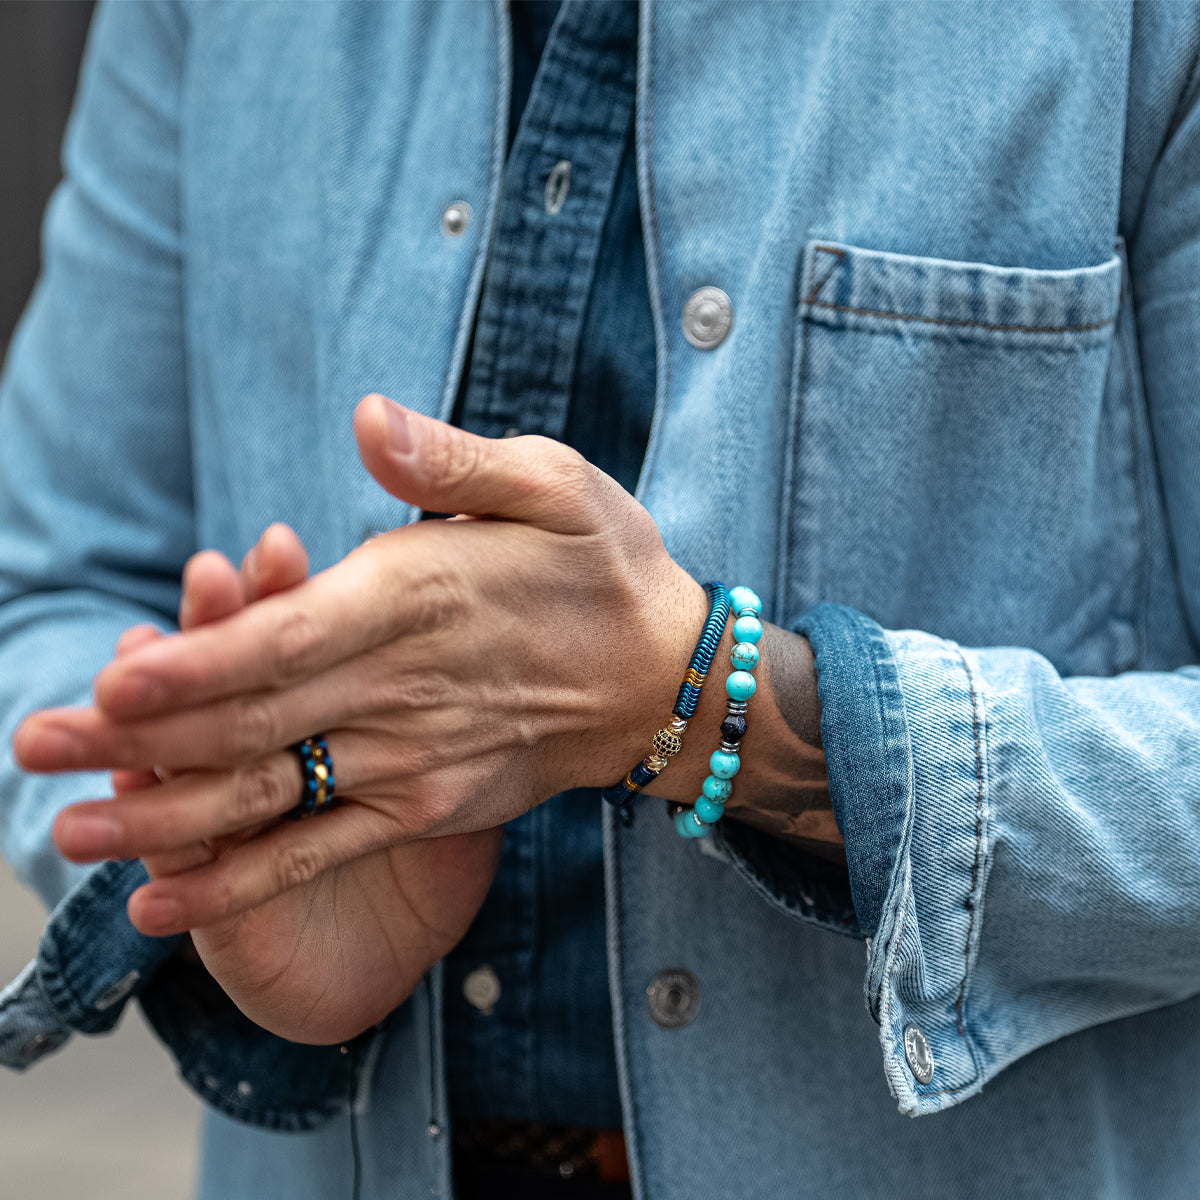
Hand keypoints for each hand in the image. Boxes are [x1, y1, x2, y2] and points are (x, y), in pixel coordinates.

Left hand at [17, 396, 701, 987]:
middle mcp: (405, 689)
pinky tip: (167, 909)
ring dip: (165, 816)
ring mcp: (415, 760)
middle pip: (254, 723)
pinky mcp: (427, 805)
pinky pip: (322, 852)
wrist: (665, 679)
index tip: (113, 680)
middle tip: (30, 747)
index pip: (290, 638)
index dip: (199, 663)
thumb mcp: (551, 482)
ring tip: (72, 834)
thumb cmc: (603, 566)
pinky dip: (241, 885)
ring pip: (272, 798)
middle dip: (136, 738)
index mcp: (419, 599)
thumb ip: (451, 461)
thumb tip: (365, 418)